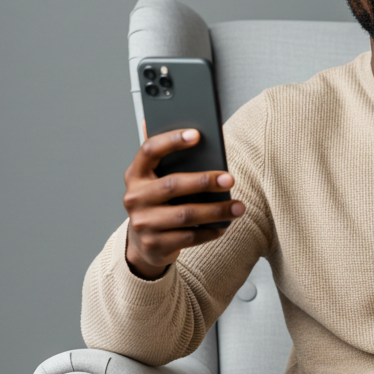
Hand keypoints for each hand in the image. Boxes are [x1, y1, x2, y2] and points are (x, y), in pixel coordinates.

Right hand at [123, 129, 244, 278]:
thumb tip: (186, 129)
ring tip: (238, 207)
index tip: (197, 134)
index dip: (171, 140)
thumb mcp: (156, 180)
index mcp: (135, 175)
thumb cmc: (159, 203)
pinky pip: (190, 236)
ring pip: (186, 214)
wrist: (145, 244)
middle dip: (205, 181)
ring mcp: (143, 223)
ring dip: (216, 210)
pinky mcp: (156, 244)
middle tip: (230, 179)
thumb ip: (167, 159)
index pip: (149, 150)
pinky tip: (225, 224)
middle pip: (173, 185)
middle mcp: (135, 198)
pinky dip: (211, 230)